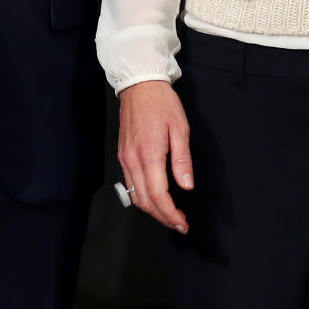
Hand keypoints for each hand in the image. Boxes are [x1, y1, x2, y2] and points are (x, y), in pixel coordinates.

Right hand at [118, 80, 193, 232]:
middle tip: (179, 223)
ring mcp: (125, 158)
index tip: (183, 223)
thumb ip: (182, 159)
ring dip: (152, 210)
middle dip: (162, 217)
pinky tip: (155, 197)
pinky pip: (130, 184)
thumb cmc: (162, 103)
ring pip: (135, 195)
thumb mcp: (180, 127)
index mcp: (149, 153)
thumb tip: (186, 185)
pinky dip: (142, 197)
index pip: (158, 195)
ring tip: (169, 213)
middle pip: (145, 201)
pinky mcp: (122, 155)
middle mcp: (132, 160)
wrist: (139, 85)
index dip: (170, 213)